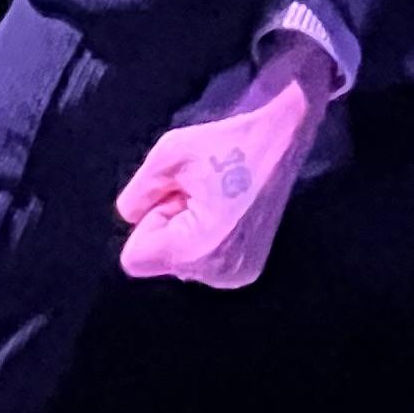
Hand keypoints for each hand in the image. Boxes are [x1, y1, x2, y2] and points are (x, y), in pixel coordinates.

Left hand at [115, 43, 331, 289]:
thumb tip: (130, 218)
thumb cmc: (227, 142)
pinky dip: (207, 238)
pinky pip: (204, 261)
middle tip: (200, 191)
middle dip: (170, 224)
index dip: (150, 219)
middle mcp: (217, 273)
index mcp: (195, 248)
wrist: (284, 137)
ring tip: (216, 198)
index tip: (178, 194)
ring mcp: (236, 275)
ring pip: (181, 261)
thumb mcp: (168, 155)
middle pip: (160, 260)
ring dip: (188, 231)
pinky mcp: (249, 269)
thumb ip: (137, 194)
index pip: (135, 258)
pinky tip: (228, 211)